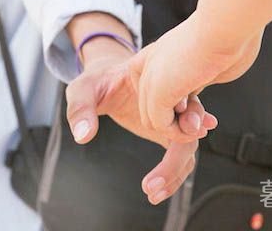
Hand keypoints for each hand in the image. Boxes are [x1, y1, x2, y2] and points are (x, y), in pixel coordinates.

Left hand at [65, 37, 216, 203]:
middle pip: (191, 133)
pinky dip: (172, 173)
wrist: (107, 78)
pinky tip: (158, 190)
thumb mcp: (82, 88)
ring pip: (187, 148)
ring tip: (152, 193)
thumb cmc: (96, 80)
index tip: (165, 147)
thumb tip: (83, 137)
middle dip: (176, 163)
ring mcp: (171, 119)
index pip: (182, 108)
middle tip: (150, 186)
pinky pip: (178, 155)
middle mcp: (172, 102)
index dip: (182, 128)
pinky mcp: (166, 131)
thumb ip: (81, 108)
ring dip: (175, 173)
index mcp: (160, 84)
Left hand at [129, 11, 262, 136]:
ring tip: (205, 126)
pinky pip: (159, 125)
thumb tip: (193, 104)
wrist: (226, 27)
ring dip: (181, 130)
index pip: (157, 91)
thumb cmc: (229, 40)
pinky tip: (198, 128)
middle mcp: (149, 64)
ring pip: (154, 119)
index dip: (178, 107)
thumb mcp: (207, 65)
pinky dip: (179, 133)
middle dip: (179, 121)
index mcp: (159, 54)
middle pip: (153, 106)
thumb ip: (195, 83)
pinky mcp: (156, 93)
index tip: (203, 109)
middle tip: (207, 123)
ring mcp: (149, 78)